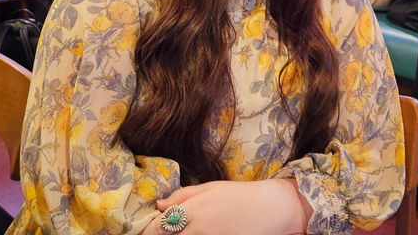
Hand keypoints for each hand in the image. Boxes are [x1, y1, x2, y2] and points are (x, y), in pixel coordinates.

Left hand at [140, 179, 309, 234]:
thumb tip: (159, 205)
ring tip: (182, 232)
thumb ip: (183, 196)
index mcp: (193, 209)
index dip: (148, 232)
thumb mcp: (211, 188)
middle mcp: (198, 227)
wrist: (272, 208)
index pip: (159, 226)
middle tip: (163, 233)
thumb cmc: (241, 195)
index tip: (146, 232)